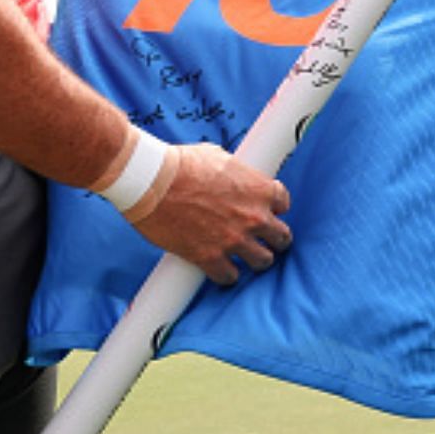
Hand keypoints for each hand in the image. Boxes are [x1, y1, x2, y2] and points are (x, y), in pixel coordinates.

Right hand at [132, 143, 291, 284]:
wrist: (152, 181)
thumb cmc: (181, 164)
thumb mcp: (217, 157)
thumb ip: (234, 172)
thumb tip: (233, 177)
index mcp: (258, 188)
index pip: (283, 202)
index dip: (274, 207)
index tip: (266, 211)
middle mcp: (253, 216)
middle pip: (282, 237)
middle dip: (274, 238)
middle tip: (264, 239)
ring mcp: (234, 239)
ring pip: (262, 261)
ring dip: (255, 259)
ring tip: (245, 257)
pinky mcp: (210, 258)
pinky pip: (230, 277)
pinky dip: (226, 274)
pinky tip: (221, 269)